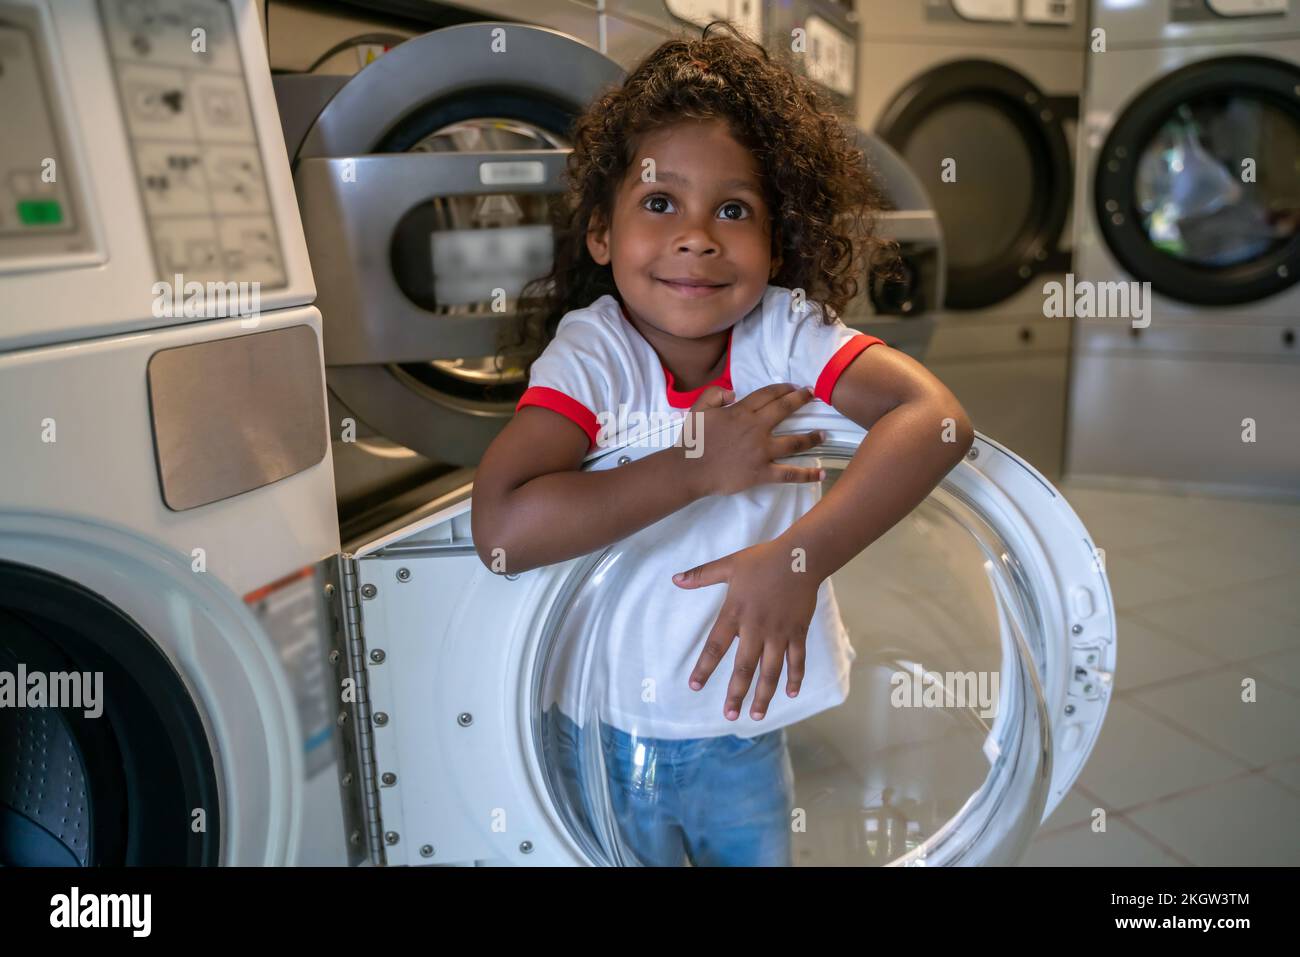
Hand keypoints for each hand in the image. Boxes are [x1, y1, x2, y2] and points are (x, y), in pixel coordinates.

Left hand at [672, 539, 822, 720]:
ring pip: (771, 671)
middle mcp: (756, 628)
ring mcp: (779, 632)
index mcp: (735, 613)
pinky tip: (791, 694)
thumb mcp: (729, 565)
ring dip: (764, 695)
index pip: (716, 646)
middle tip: (729, 715)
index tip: (694, 686)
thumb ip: (701, 575)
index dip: (704, 668)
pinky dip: (795, 678)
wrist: (800, 557)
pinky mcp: (798, 632)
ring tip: (756, 715)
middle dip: (736, 694)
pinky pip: (797, 660)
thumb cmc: (762, 560)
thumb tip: (675, 579)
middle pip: (744, 667)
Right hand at [679, 383, 825, 498]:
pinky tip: (822, 473)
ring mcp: (761, 451)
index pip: (768, 395)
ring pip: (794, 442)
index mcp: (741, 412)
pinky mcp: (762, 472)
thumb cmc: (692, 440)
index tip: (794, 386)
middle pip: (785, 409)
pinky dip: (807, 474)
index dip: (783, 388)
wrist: (689, 469)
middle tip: (813, 395)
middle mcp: (756, 428)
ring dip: (812, 437)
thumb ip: (715, 394)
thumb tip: (733, 393)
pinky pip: (789, 473)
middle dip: (802, 400)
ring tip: (823, 434)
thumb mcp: (698, 409)